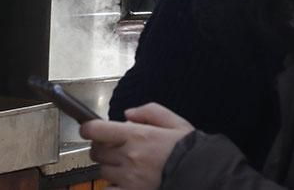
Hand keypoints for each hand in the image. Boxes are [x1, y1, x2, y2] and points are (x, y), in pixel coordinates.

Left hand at [80, 103, 194, 189]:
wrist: (205, 176)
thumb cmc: (189, 150)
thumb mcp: (174, 122)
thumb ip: (149, 112)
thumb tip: (127, 115)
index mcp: (137, 136)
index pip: (96, 130)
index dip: (88, 128)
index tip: (88, 129)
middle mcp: (129, 157)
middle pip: (96, 151)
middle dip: (101, 147)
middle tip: (113, 148)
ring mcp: (129, 179)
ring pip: (103, 171)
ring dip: (109, 167)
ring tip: (125, 166)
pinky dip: (113, 186)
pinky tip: (124, 182)